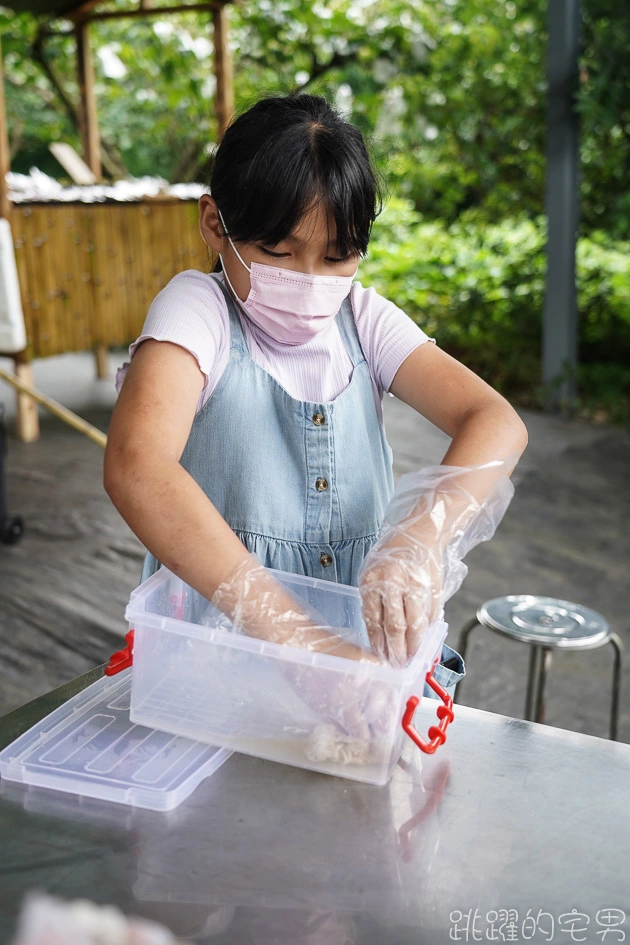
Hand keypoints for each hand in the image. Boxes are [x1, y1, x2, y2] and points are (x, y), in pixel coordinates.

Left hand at [358, 459, 515, 668]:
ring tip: (411, 658)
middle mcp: (393, 582)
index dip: (377, 642)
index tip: (379, 657)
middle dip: (395, 650)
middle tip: (396, 665)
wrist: (420, 532)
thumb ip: (375, 601)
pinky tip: (424, 641)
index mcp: (373, 579)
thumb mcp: (374, 573)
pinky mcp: (433, 586)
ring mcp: (415, 584)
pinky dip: (427, 629)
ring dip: (413, 645)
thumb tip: (378, 635)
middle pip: (394, 625)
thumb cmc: (391, 555)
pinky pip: (430, 614)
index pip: (372, 619)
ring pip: (414, 623)